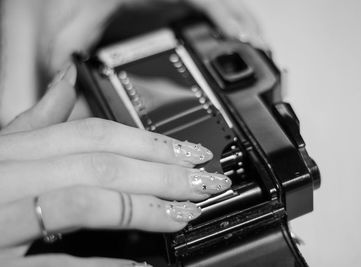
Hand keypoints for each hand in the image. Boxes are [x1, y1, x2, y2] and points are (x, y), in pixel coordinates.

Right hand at [0, 64, 231, 265]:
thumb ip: (34, 122)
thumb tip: (67, 83)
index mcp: (10, 152)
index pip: (92, 133)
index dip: (148, 141)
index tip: (189, 150)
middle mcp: (5, 178)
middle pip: (100, 162)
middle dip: (162, 170)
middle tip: (205, 180)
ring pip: (86, 198)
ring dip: (146, 206)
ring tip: (186, 212)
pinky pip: (57, 262)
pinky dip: (105, 263)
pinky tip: (143, 264)